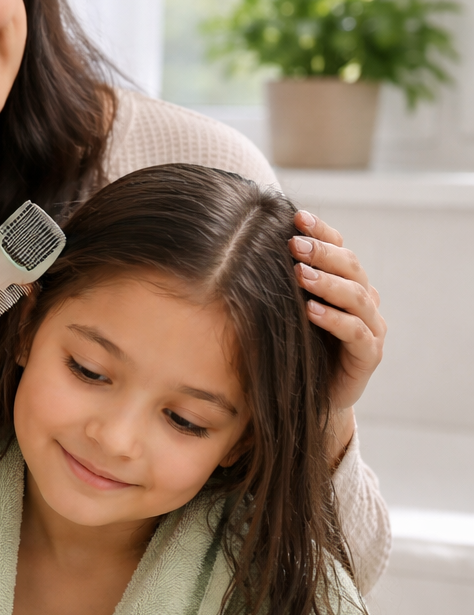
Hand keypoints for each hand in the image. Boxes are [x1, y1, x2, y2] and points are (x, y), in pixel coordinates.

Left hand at [291, 210, 385, 461]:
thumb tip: (243, 242)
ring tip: (300, 273)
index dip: (321, 231)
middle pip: (350, 267)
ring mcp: (371, 329)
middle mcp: (363, 302)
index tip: (296, 216)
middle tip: (294, 243)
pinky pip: (356, 334)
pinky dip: (335, 320)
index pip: (339, 248)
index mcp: (344, 283)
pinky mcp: (368, 357)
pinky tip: (311, 311)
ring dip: (327, 283)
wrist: (308, 398)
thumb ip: (277, 280)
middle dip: (322, 252)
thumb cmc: (292, 347)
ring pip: (357, 297)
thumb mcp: (282, 310)